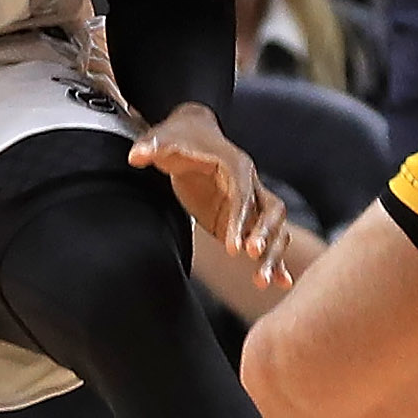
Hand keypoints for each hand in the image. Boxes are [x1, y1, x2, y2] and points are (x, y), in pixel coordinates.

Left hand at [131, 105, 289, 287]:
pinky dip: (276, 260)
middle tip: (252, 258)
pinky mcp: (245, 219)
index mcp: (237, 166)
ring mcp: (251, 204)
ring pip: (274, 230)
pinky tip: (280, 283)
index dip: (241, 220)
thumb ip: (153, 147)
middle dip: (266, 235)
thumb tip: (136, 156)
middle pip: (272, 212)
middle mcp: (251, 184)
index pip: (244, 195)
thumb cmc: (180, 136)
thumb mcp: (165, 138)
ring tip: (262, 282)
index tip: (234, 247)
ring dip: (272, 255)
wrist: (192, 135)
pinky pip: (266, 240)